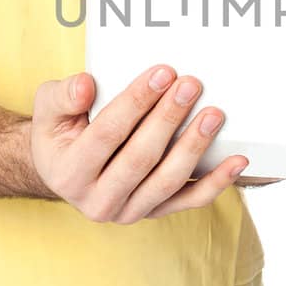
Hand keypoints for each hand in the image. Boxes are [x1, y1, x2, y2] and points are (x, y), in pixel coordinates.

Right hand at [31, 65, 247, 223]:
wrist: (63, 170)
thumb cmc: (59, 133)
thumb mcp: (48, 109)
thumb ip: (63, 95)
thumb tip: (86, 85)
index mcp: (69, 173)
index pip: (108, 133)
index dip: (136, 102)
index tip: (163, 73)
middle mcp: (97, 200)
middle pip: (141, 157)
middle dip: (169, 118)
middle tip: (191, 85)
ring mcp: (128, 211)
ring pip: (167, 181)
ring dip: (194, 146)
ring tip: (213, 115)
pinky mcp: (154, 213)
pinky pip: (189, 201)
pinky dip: (216, 182)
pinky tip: (237, 162)